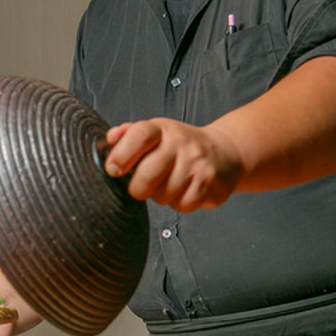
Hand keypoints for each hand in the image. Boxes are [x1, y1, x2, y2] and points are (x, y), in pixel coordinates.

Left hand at [104, 118, 240, 211]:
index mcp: (162, 129)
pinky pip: (182, 205)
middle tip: (141, 186)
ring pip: (164, 194)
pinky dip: (179, 203)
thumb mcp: (156, 132)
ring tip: (169, 183)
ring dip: (161, 195)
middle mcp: (181, 144)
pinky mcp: (210, 184)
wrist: (225, 152)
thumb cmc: (181, 145)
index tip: (113, 169)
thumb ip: (129, 135)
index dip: (121, 154)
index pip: (139, 136)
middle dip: (138, 187)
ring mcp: (197, 164)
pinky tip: (184, 190)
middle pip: (147, 174)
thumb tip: (110, 138)